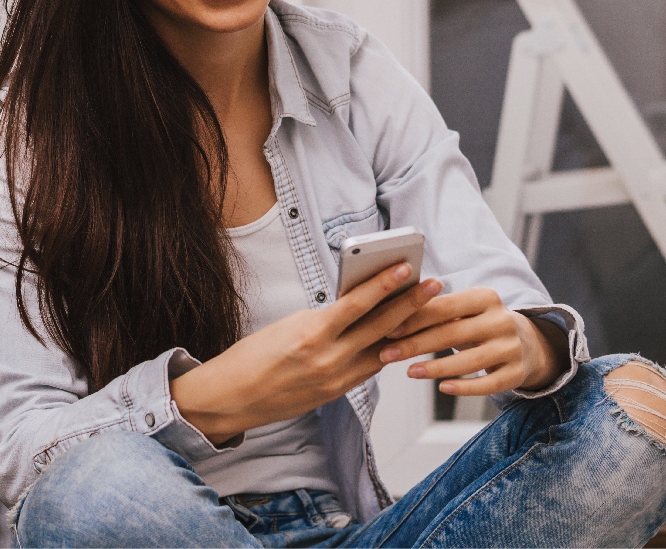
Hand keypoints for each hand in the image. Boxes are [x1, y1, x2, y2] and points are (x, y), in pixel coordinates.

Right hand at [170, 264, 442, 444]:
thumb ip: (325, 317)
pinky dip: (385, 351)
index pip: (357, 304)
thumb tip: (356, 304)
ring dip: (407, 330)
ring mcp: (335, 379)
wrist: (231, 398)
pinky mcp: (336, 393)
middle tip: (434, 284)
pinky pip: (369, 369)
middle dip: (410, 304)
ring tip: (427, 311)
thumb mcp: (288, 325)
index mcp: (311, 333)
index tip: (405, 266)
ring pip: (382, 350)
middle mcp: (327, 358)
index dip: (384, 285)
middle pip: (379, 327)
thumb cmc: (252, 356)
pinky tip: (401, 337)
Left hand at [378, 287, 567, 395]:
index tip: (388, 329)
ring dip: (435, 368)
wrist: (528, 343)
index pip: (445, 307)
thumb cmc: (479, 323)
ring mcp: (512, 347)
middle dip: (416, 344)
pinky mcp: (517, 373)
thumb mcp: (465, 310)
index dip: (415, 318)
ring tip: (409, 372)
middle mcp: (502, 320)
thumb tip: (389, 309)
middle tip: (387, 354)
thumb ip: (436, 309)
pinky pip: (488, 385)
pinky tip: (442, 388)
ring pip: (469, 361)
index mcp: (485, 297)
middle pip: (452, 334)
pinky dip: (464, 387)